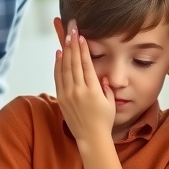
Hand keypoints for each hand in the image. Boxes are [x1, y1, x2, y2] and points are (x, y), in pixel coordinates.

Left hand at [54, 21, 115, 143]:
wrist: (91, 139)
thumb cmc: (104, 121)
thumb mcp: (110, 103)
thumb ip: (106, 88)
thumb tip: (102, 76)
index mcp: (93, 91)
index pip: (86, 65)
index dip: (83, 49)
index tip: (81, 37)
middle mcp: (79, 91)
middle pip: (74, 63)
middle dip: (72, 45)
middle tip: (72, 30)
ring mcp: (68, 95)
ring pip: (65, 68)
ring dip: (65, 52)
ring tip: (65, 38)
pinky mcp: (61, 99)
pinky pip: (58, 78)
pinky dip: (58, 65)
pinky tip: (59, 54)